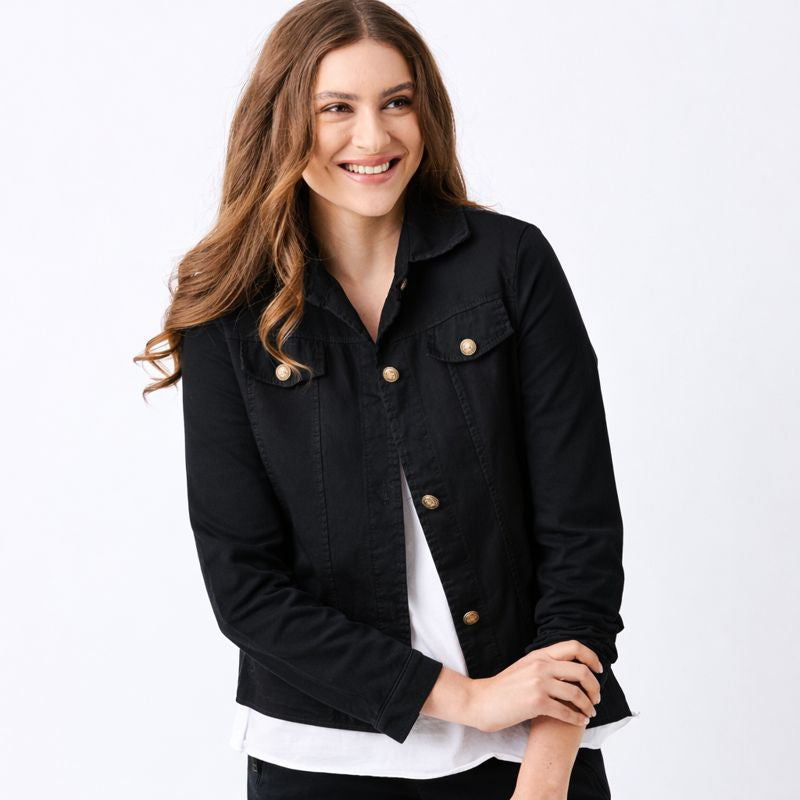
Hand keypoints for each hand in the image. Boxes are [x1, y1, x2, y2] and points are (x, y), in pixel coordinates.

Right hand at [465, 640, 601, 732]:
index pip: (574, 646)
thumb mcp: (524, 667)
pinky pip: (566, 711)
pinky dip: (577, 718)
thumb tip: (568, 670)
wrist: (481, 700)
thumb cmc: (503, 688)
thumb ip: (544, 665)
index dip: (591, 657)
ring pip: (577, 692)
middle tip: (597, 698)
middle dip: (595, 686)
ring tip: (590, 713)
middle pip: (581, 670)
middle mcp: (541, 665)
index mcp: (539, 654)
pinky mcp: (536, 702)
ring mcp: (538, 683)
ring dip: (588, 705)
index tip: (598, 670)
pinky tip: (579, 722)